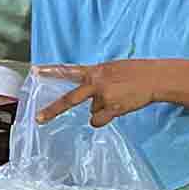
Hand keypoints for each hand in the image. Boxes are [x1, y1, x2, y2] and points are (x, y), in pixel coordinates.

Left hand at [36, 61, 164, 127]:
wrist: (154, 78)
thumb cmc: (135, 72)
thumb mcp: (111, 69)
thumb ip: (96, 79)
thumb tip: (90, 99)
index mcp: (94, 71)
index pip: (68, 70)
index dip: (50, 70)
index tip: (34, 70)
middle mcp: (95, 84)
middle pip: (69, 100)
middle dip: (53, 110)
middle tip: (39, 119)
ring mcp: (103, 97)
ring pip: (92, 111)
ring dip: (102, 108)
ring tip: (118, 98)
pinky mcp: (113, 109)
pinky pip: (98, 120)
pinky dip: (104, 118)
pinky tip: (117, 108)